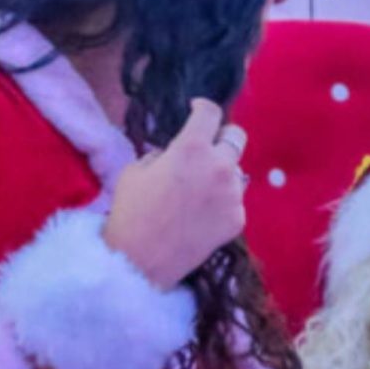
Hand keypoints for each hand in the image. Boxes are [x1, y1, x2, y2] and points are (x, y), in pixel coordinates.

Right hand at [103, 99, 246, 288]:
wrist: (140, 261)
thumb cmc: (131, 212)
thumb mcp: (136, 170)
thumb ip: (163, 154)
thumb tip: (175, 152)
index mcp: (192, 148)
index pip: (210, 112)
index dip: (202, 107)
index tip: (196, 110)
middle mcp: (220, 167)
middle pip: (237, 137)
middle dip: (222, 137)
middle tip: (207, 148)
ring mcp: (233, 195)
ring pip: (236, 172)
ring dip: (221, 174)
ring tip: (199, 191)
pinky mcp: (238, 219)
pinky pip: (234, 200)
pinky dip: (221, 202)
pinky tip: (201, 215)